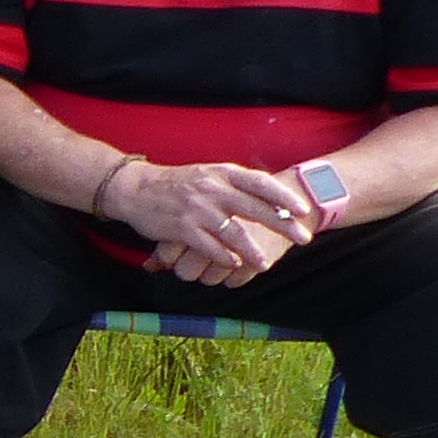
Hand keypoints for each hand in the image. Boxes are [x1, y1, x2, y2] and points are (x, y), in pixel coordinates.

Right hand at [106, 158, 311, 286]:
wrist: (135, 188)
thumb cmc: (177, 183)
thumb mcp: (208, 174)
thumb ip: (235, 184)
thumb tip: (269, 196)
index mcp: (222, 173)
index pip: (260, 183)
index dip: (283, 197)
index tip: (302, 210)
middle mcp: (213, 189)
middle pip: (255, 208)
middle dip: (282, 225)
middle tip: (302, 238)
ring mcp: (197, 209)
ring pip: (233, 232)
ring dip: (252, 249)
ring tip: (265, 264)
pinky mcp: (182, 227)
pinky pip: (209, 245)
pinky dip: (223, 256)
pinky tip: (234, 264)